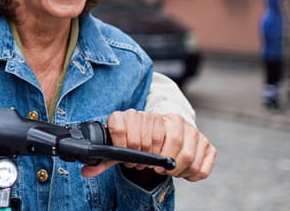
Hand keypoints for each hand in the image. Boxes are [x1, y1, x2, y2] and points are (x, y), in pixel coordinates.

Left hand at [81, 110, 215, 181]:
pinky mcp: (203, 140)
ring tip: (164, 170)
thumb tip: (86, 171)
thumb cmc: (138, 140)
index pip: (126, 128)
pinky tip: (181, 171)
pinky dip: (191, 173)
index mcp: (135, 116)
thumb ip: (104, 160)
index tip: (130, 159)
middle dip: (153, 162)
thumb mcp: (120, 147)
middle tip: (149, 167)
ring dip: (173, 169)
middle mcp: (164, 117)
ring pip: (184, 154)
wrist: (162, 127)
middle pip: (161, 143)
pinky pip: (200, 163)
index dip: (128, 147)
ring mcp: (187, 127)